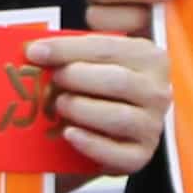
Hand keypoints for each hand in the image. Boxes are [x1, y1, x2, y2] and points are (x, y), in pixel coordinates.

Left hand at [32, 28, 165, 176]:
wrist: (104, 132)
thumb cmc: (97, 88)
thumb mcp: (95, 58)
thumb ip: (81, 45)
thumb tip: (58, 35)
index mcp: (149, 58)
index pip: (107, 48)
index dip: (67, 48)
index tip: (34, 51)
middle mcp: (158, 92)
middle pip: (117, 81)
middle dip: (76, 78)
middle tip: (51, 80)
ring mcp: (151, 126)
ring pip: (118, 116)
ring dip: (81, 109)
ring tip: (59, 105)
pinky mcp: (140, 156)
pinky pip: (116, 153)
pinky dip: (89, 143)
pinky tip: (69, 133)